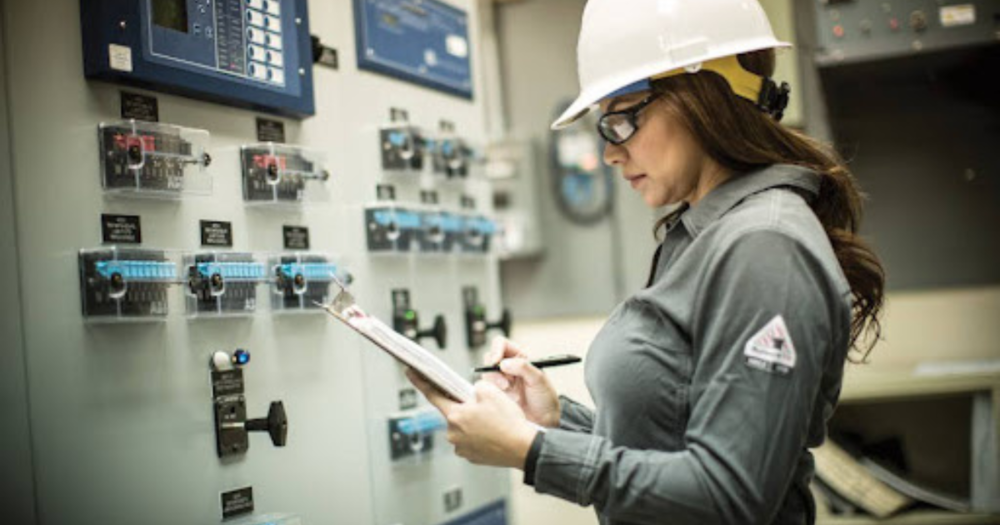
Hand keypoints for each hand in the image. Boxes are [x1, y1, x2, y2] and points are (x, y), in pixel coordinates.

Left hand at [405, 369, 536, 468]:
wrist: (523, 447)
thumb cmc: (508, 421)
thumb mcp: (491, 392)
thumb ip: (475, 388)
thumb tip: (472, 394)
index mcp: (455, 415)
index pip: (433, 394)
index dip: (420, 381)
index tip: (410, 373)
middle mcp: (453, 433)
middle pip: (454, 413)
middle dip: (465, 408)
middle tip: (484, 407)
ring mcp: (462, 447)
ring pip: (463, 427)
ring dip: (473, 422)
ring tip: (493, 422)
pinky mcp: (471, 456)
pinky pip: (471, 440)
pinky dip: (479, 435)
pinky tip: (493, 433)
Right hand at [481, 336, 560, 427]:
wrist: (544, 422)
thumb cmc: (545, 399)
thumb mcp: (539, 380)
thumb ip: (523, 368)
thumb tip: (504, 363)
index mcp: (520, 357)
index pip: (501, 344)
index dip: (496, 349)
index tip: (496, 361)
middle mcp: (508, 367)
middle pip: (489, 357)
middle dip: (493, 368)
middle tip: (504, 382)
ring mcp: (501, 380)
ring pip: (486, 373)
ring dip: (494, 382)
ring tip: (509, 392)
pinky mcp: (496, 394)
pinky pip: (485, 388)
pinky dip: (492, 392)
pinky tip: (506, 399)